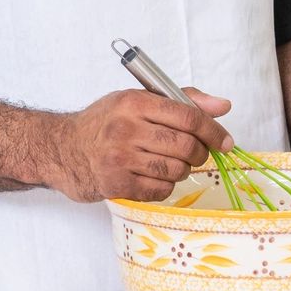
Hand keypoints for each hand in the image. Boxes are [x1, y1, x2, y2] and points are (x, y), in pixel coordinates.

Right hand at [52, 87, 230, 203]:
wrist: (64, 149)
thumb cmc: (106, 123)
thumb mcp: (139, 101)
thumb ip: (183, 100)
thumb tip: (223, 107)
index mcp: (134, 102)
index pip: (188, 117)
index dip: (214, 131)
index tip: (226, 142)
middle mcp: (126, 129)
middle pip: (186, 146)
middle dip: (200, 153)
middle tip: (196, 154)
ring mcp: (120, 158)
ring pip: (176, 170)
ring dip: (182, 170)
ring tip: (171, 164)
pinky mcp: (116, 184)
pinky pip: (161, 190)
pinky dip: (165, 186)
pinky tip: (153, 177)